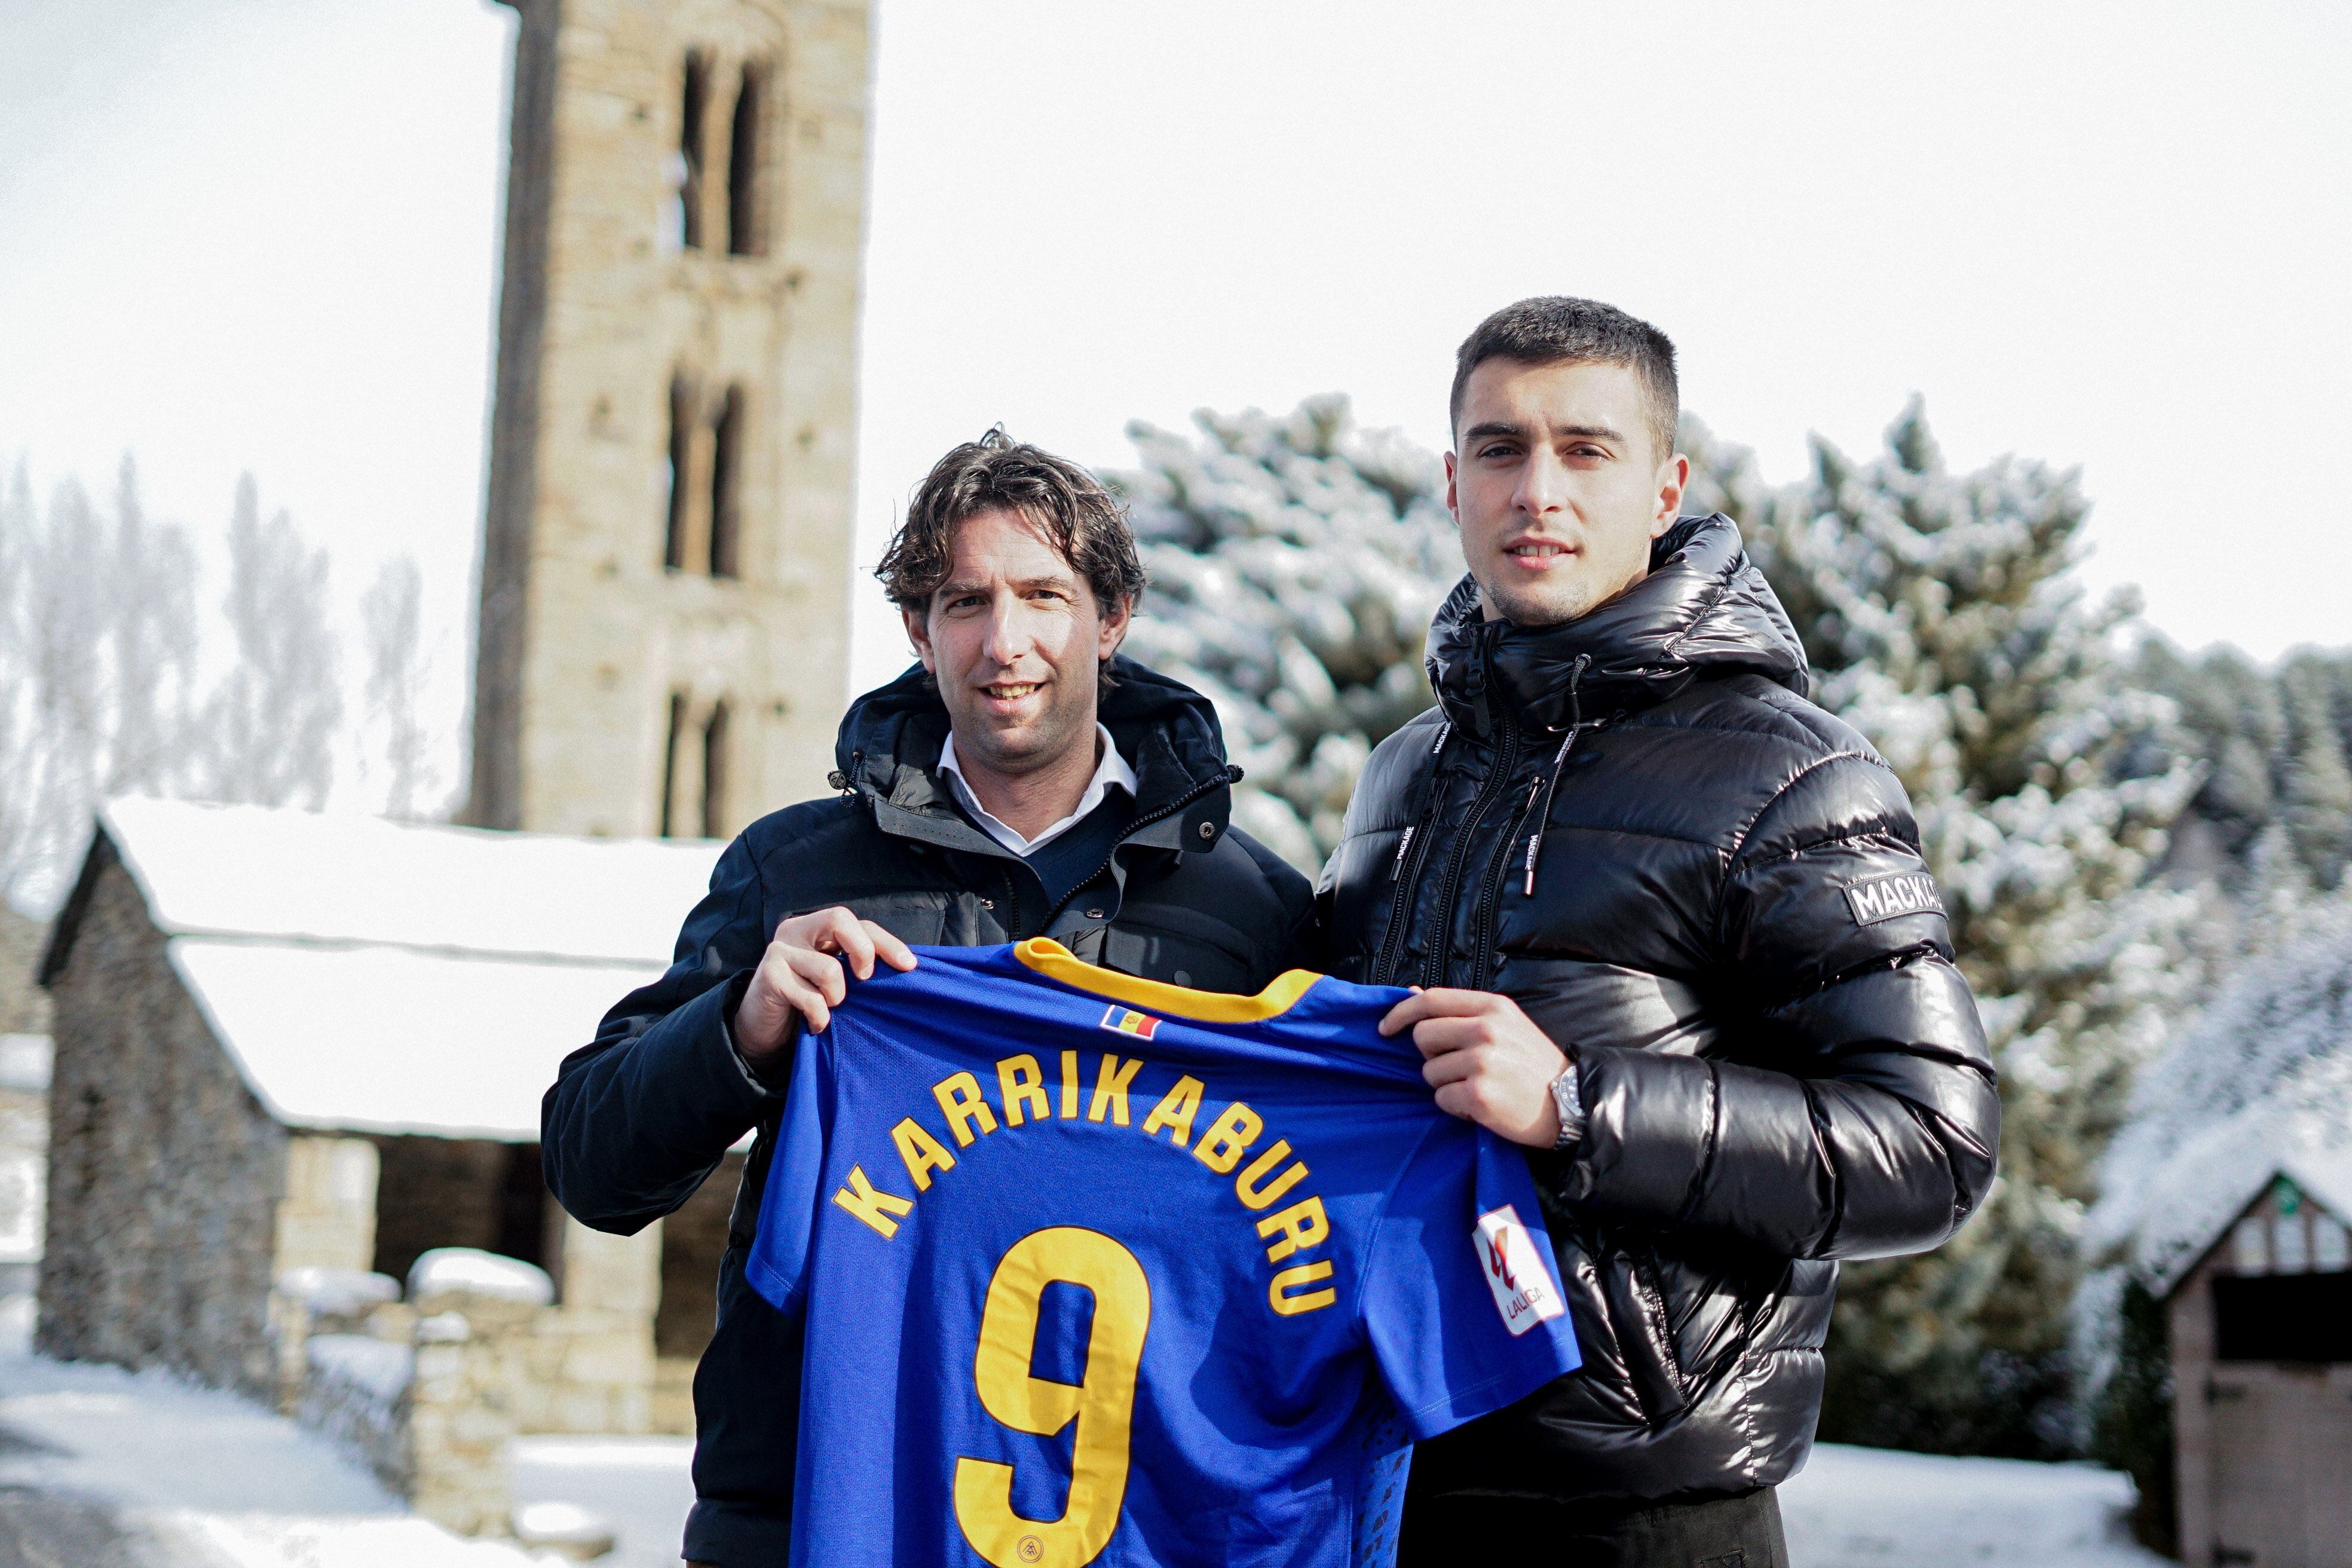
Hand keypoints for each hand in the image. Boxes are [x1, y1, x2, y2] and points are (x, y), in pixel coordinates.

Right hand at [733, 908, 916, 1063]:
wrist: (761, 1026)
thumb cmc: (806, 1000)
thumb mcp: (834, 977)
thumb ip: (857, 964)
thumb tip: (905, 967)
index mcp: (815, 926)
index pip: (858, 923)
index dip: (887, 942)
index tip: (909, 966)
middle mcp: (795, 930)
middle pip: (840, 919)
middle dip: (864, 950)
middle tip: (865, 979)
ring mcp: (779, 951)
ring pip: (830, 969)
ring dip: (837, 998)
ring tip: (828, 1008)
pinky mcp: (768, 976)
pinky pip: (811, 998)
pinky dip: (820, 1017)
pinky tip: (816, 1024)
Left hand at [1379, 988, 1565, 1147]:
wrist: (1570, 1105)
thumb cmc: (1532, 1065)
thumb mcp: (1505, 1025)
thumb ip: (1460, 1011)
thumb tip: (1412, 992)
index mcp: (1492, 1007)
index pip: (1431, 1000)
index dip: (1401, 1013)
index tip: (1385, 1028)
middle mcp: (1486, 1029)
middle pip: (1422, 1037)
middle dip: (1431, 1056)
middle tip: (1457, 1068)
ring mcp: (1482, 1061)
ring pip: (1429, 1072)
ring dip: (1446, 1085)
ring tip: (1477, 1087)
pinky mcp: (1479, 1094)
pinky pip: (1442, 1099)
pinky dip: (1455, 1107)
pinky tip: (1480, 1106)